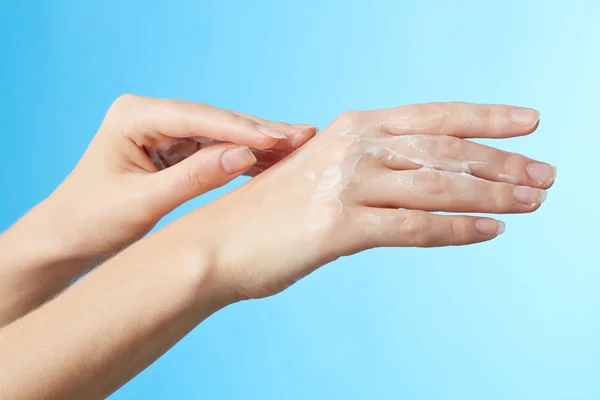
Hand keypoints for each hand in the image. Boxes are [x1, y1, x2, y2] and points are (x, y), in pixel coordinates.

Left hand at [32, 94, 317, 261]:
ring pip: (221, 135)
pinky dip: (244, 158)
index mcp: (133, 116)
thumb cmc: (92, 220)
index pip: (198, 118)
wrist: (68, 236)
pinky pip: (216, 150)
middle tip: (304, 135)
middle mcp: (150, 116)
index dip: (242, 129)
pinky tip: (275, 160)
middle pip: (215, 121)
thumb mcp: (143, 202)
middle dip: (260, 131)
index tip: (280, 138)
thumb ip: (194, 178)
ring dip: (259, 144)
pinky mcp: (174, 149)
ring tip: (301, 146)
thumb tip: (244, 157)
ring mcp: (164, 131)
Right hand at [177, 102, 554, 299]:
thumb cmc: (268, 212)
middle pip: (444, 149)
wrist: (215, 243)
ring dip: (492, 194)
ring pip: (437, 185)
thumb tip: (419, 176)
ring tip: (531, 203)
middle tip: (546, 175)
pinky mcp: (337, 226)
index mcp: (349, 128)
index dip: (485, 118)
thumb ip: (367, 166)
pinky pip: (412, 227)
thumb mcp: (322, 172)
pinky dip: (455, 230)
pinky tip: (489, 232)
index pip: (432, 116)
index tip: (528, 122)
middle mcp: (351, 146)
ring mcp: (344, 184)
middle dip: (502, 162)